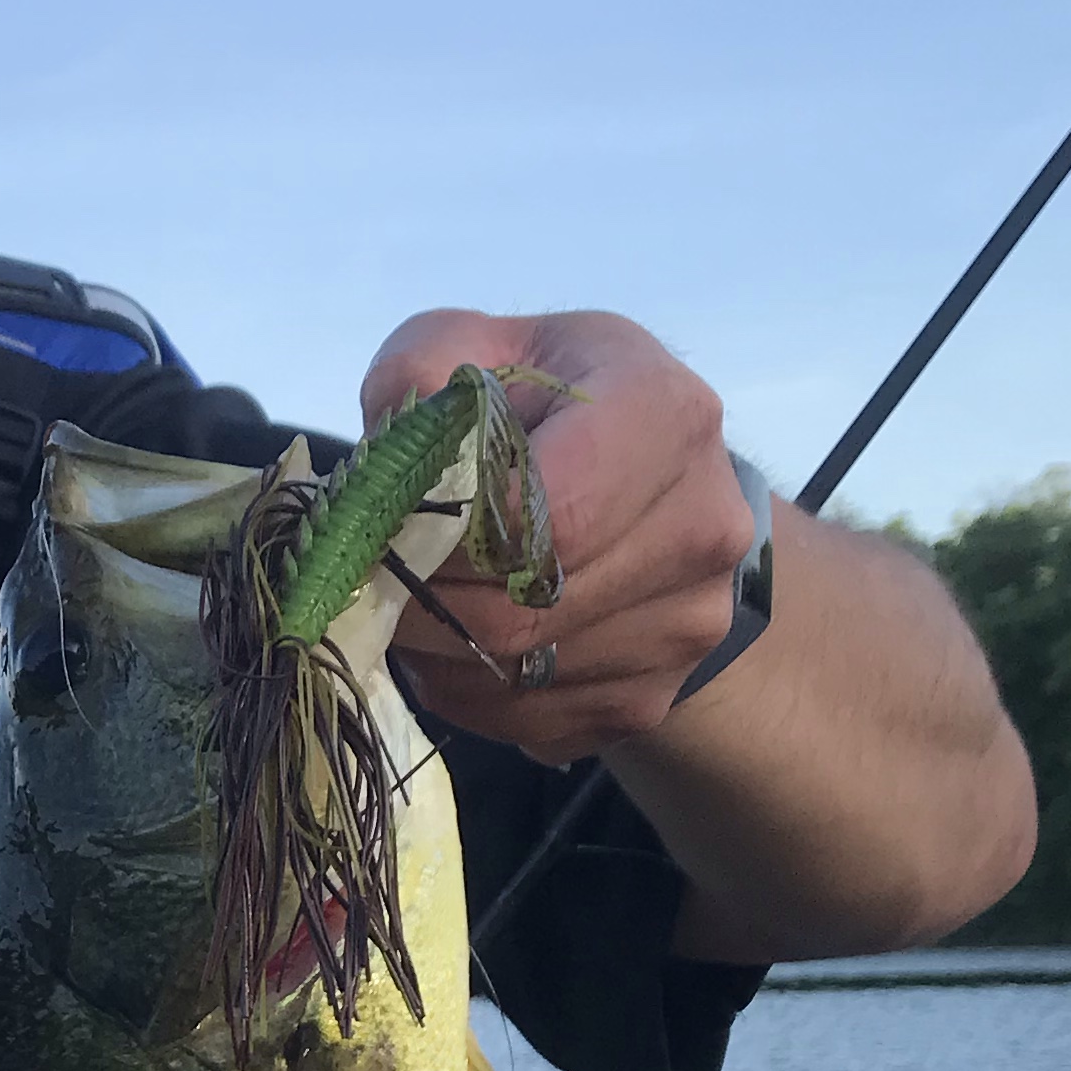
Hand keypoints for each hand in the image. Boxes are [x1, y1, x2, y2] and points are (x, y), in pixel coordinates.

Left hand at [362, 308, 751, 765]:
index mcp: (666, 417)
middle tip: (370, 577)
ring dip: (435, 650)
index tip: (383, 530)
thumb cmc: (552, 408)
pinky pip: (524, 721)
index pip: (548, 512)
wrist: (655, 493)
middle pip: (522, 607)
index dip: (444, 537)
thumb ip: (423, 369)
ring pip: (514, 674)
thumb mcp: (487, 349)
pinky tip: (458, 641)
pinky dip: (465, 691)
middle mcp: (700, 527)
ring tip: (413, 600)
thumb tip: (384, 448)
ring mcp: (686, 627)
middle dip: (421, 601)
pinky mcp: (650, 698)